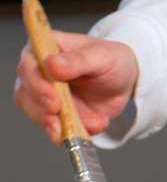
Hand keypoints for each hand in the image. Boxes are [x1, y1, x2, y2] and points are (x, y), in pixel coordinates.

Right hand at [14, 31, 138, 144]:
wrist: (125, 81)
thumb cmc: (111, 60)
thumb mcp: (102, 56)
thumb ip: (78, 60)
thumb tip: (51, 65)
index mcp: (44, 49)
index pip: (29, 65)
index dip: (36, 83)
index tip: (53, 98)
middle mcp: (38, 72)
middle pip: (26, 93)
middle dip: (42, 109)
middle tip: (61, 115)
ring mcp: (43, 96)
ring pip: (36, 114)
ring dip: (57, 125)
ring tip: (83, 126)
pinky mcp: (54, 115)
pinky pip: (55, 129)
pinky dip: (71, 132)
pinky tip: (91, 128)